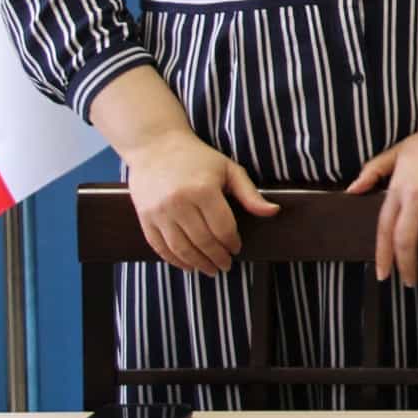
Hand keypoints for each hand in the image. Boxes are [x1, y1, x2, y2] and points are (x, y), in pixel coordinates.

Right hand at [124, 127, 278, 275]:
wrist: (156, 147)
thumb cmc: (198, 158)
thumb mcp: (229, 170)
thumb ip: (250, 194)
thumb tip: (273, 211)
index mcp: (203, 190)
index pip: (222, 227)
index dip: (232, 242)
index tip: (237, 248)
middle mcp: (179, 203)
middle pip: (202, 241)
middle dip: (217, 258)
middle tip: (225, 266)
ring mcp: (159, 212)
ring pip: (181, 248)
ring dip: (197, 264)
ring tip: (210, 270)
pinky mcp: (144, 217)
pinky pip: (159, 246)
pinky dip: (174, 260)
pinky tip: (187, 265)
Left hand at [346, 116, 417, 291]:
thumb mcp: (397, 153)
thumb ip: (373, 172)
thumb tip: (352, 190)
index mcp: (398, 188)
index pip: (386, 229)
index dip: (384, 255)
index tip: (383, 274)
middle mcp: (417, 197)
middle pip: (407, 241)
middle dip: (407, 267)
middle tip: (411, 283)